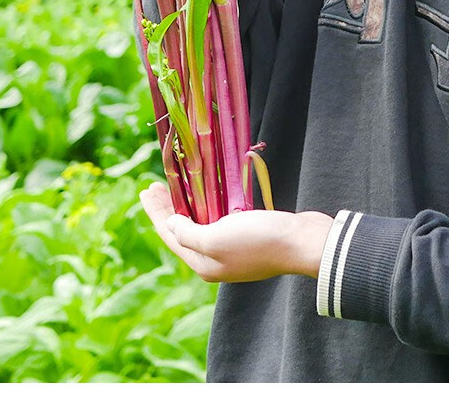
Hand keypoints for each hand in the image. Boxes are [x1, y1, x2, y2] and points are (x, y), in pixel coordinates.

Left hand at [139, 182, 333, 282]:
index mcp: (203, 263)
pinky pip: (219, 219)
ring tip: (175, 187)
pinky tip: (207, 193)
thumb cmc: (258, 240)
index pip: (170, 235)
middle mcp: (215, 259)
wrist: (301, 242)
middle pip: (182, 230)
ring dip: (187, 204)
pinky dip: (208, 205)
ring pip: (200, 223)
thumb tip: (171, 226)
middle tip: (156, 184)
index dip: (156, 212)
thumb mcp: (216, 238)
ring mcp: (232, 249)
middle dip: (168, 208)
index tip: (147, 189)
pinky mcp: (248, 236)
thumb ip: (189, 234)